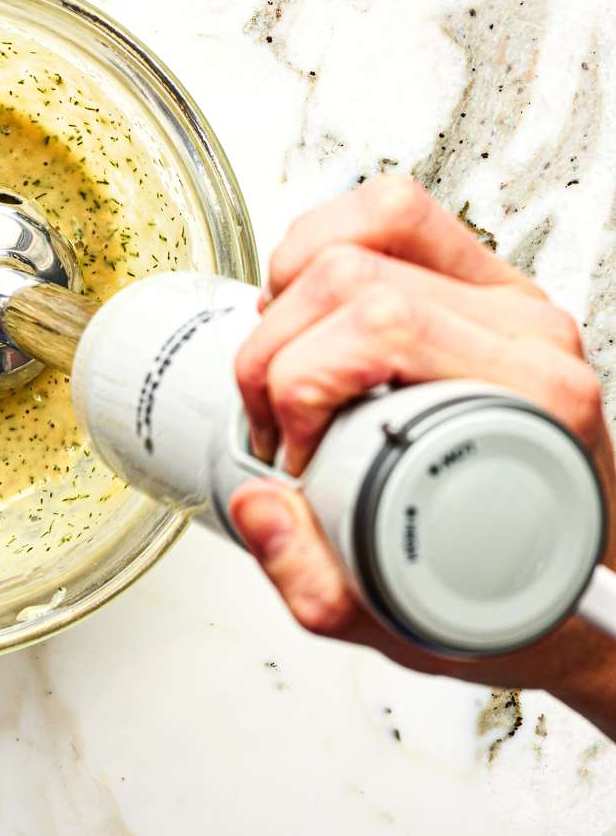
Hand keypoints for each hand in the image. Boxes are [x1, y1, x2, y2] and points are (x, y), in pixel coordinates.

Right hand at [227, 175, 615, 715]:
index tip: (291, 460)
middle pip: (354, 275)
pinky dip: (316, 248)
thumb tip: (258, 503)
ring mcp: (504, 298)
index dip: (301, 385)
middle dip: (274, 352)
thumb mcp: (409, 621)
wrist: (577, 575)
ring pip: (373, 221)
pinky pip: (389, 213)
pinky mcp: (476, 282)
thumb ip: (320, 584)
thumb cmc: (515, 586)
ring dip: (287, 290)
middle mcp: (526, 332)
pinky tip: (302, 313)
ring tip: (283, 366)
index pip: (383, 326)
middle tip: (272, 425)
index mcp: (532, 400)